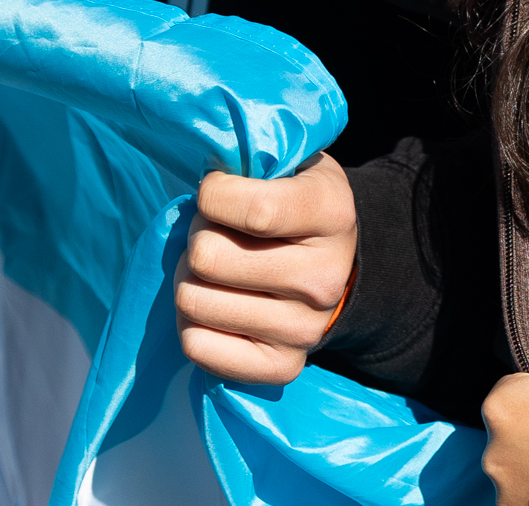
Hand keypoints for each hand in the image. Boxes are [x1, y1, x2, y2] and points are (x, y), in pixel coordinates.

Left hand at [174, 153, 356, 384]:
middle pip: (209, 258)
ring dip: (189, 278)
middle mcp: (325, 278)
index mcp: (332, 213)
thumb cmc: (297, 202)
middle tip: (213, 232)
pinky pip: (199, 346)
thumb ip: (253, 162)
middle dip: (198, 236)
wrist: (338, 265)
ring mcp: (305, 329)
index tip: (215, 191)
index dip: (213, 196)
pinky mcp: (283, 366)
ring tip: (213, 268)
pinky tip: (214, 303)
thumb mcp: (292, 164)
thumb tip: (203, 183)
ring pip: (195, 302)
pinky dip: (191, 322)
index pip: (254, 211)